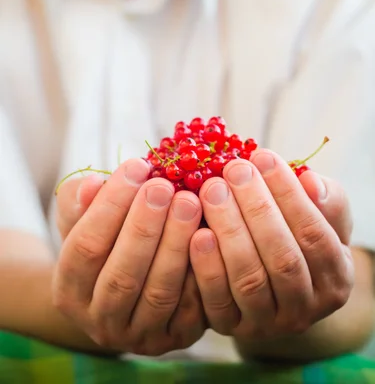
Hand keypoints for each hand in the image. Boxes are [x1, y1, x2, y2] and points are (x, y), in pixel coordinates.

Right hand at [53, 159, 205, 355]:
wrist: (127, 286)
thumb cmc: (104, 238)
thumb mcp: (82, 218)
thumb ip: (80, 200)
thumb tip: (92, 185)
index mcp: (69, 292)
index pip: (85, 247)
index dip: (110, 206)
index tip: (136, 167)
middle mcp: (100, 323)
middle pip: (122, 275)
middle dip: (144, 226)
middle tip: (164, 186)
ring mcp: (139, 337)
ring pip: (158, 293)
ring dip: (176, 244)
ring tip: (189, 201)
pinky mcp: (175, 338)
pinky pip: (191, 308)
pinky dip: (200, 271)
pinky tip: (209, 233)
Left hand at [189, 150, 353, 339]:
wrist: (269, 281)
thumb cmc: (295, 233)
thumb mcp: (321, 216)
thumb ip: (326, 200)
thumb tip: (311, 182)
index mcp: (335, 278)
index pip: (315, 235)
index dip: (290, 195)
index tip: (263, 156)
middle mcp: (306, 310)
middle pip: (283, 259)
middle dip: (257, 208)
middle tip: (234, 169)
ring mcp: (267, 324)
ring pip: (250, 281)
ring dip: (230, 231)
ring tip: (212, 189)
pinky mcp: (231, 328)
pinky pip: (218, 302)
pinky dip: (208, 268)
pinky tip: (197, 232)